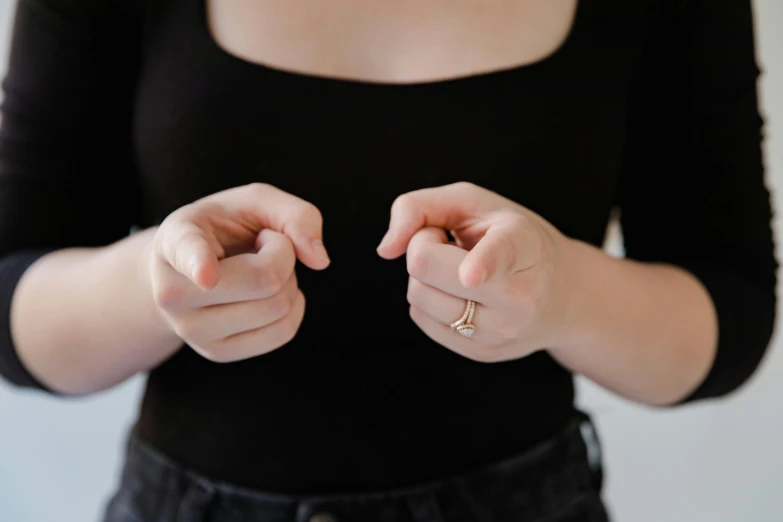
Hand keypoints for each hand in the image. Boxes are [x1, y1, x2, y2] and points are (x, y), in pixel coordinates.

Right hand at [149, 183, 329, 362]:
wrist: (189, 269)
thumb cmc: (224, 229)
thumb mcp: (255, 202)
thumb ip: (295, 215)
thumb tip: (320, 260)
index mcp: (175, 240)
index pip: (189, 253)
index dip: (199, 263)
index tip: (206, 275)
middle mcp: (172, 291)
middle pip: (265, 280)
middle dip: (284, 255)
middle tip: (263, 244)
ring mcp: (191, 329)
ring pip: (278, 308)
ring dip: (288, 281)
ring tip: (259, 268)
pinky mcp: (217, 352)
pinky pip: (283, 332)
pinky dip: (292, 307)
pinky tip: (267, 294)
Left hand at [377, 182, 579, 362]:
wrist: (559, 292)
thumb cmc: (507, 236)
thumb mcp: (472, 202)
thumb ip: (419, 207)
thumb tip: (386, 249)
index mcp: (523, 246)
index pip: (499, 255)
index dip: (482, 264)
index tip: (470, 276)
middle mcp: (519, 295)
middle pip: (426, 268)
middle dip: (422, 245)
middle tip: (449, 241)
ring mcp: (502, 331)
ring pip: (418, 296)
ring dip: (423, 275)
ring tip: (455, 267)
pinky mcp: (481, 352)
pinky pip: (421, 319)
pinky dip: (428, 299)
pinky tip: (457, 292)